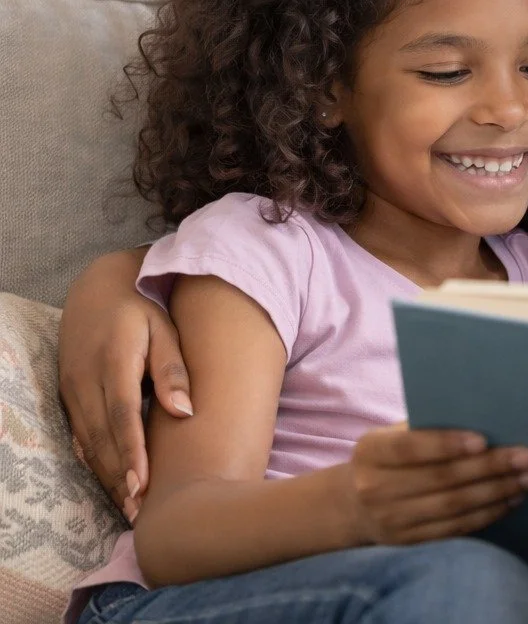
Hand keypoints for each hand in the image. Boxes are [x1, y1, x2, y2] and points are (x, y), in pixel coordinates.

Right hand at [58, 248, 192, 520]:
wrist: (98, 287)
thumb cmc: (142, 308)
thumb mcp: (164, 328)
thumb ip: (173, 369)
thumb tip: (185, 411)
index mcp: (114, 362)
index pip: (123, 416)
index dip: (132, 453)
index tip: (143, 485)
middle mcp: (87, 380)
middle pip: (103, 438)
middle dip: (120, 477)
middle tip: (141, 512)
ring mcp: (72, 389)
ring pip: (88, 441)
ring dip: (107, 476)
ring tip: (130, 508)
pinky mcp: (68, 395)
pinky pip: (79, 435)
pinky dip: (94, 461)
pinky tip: (109, 483)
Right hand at [341, 425, 527, 545]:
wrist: (355, 504)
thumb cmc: (391, 457)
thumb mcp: (394, 435)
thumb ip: (427, 426)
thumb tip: (485, 415)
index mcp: (371, 452)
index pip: (409, 447)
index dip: (446, 444)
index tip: (483, 440)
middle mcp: (375, 488)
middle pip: (440, 479)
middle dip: (489, 468)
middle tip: (527, 457)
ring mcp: (392, 520)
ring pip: (452, 506)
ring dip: (497, 492)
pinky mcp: (409, 542)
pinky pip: (455, 529)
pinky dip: (488, 514)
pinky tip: (512, 500)